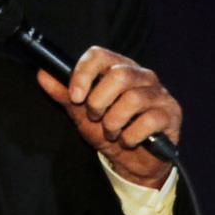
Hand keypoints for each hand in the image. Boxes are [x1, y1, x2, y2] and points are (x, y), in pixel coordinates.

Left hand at [37, 46, 181, 187]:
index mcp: (117, 66)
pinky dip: (131, 135)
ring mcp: (158, 93)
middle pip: (119, 75)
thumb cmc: (108, 128)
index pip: (99, 54)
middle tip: (94, 116)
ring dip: (114, 121)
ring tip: (110, 131)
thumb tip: (43, 74)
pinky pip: (150, 120)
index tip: (75, 96)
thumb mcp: (80, 112)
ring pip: (133, 98)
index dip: (84, 73)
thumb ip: (63, 93)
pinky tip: (127, 140)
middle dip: (99, 101)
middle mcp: (140, 75)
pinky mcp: (171, 114)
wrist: (132, 160)